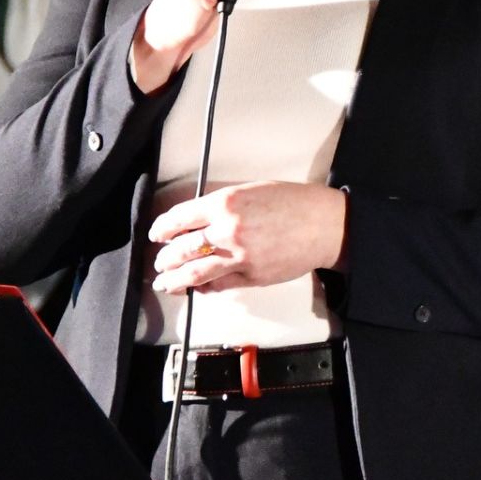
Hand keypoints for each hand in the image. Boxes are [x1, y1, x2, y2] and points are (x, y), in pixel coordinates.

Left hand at [148, 182, 346, 293]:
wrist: (323, 225)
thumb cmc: (293, 203)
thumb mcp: (251, 191)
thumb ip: (222, 206)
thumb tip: (198, 221)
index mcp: (225, 203)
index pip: (180, 218)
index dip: (163, 228)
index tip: (157, 234)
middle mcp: (227, 230)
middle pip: (182, 249)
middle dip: (166, 258)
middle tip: (160, 262)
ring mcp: (238, 257)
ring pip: (195, 273)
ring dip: (175, 280)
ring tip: (165, 283)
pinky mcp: (251, 277)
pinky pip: (220, 285)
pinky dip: (205, 288)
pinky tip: (198, 288)